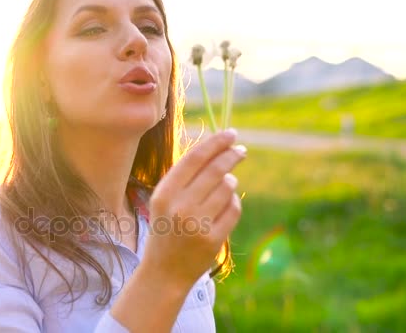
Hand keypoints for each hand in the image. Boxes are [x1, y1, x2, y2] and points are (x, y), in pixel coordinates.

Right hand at [141, 129, 245, 288]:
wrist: (164, 271)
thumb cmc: (166, 228)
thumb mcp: (164, 201)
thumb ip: (184, 177)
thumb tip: (216, 149)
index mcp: (164, 193)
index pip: (195, 158)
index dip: (215, 143)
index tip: (230, 134)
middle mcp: (180, 206)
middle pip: (215, 170)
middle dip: (231, 155)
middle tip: (241, 150)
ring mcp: (197, 223)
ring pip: (227, 188)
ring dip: (230, 183)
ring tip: (226, 185)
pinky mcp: (213, 239)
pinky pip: (234, 208)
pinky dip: (233, 203)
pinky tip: (225, 206)